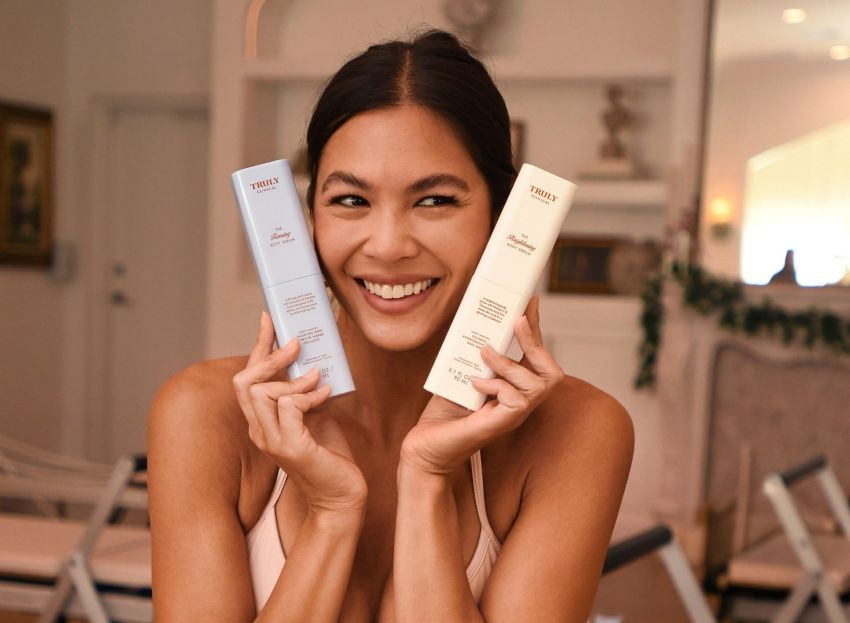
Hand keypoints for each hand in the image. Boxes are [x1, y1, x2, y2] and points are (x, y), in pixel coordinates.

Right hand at [233, 312, 366, 513]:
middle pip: (244, 382)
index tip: (267, 318)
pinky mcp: (291, 447)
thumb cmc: (329, 455)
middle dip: (269, 356)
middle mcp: (260, 431)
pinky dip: (309, 395)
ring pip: (262, 392)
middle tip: (297, 344)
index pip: (248, 378)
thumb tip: (312, 361)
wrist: (342, 495)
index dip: (257, 346)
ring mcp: (273, 441)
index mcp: (262, 421)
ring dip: (294, 380)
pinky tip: (326, 395)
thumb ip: (306, 391)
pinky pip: (289, 406)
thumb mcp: (316, 414)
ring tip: (318, 380)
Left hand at [401, 296, 563, 474]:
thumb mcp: (460, 372)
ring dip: (510, 363)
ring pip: (537, 385)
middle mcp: (519, 403)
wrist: (424, 447)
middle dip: (537, 343)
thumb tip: (476, 319)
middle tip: (516, 322)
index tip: (528, 301)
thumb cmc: (443, 414)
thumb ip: (472, 352)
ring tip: (484, 354)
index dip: (535, 328)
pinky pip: (517, 400)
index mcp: (514, 389)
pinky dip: (497, 385)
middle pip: (552, 373)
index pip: (536, 357)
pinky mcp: (499, 425)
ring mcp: (512, 416)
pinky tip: (475, 382)